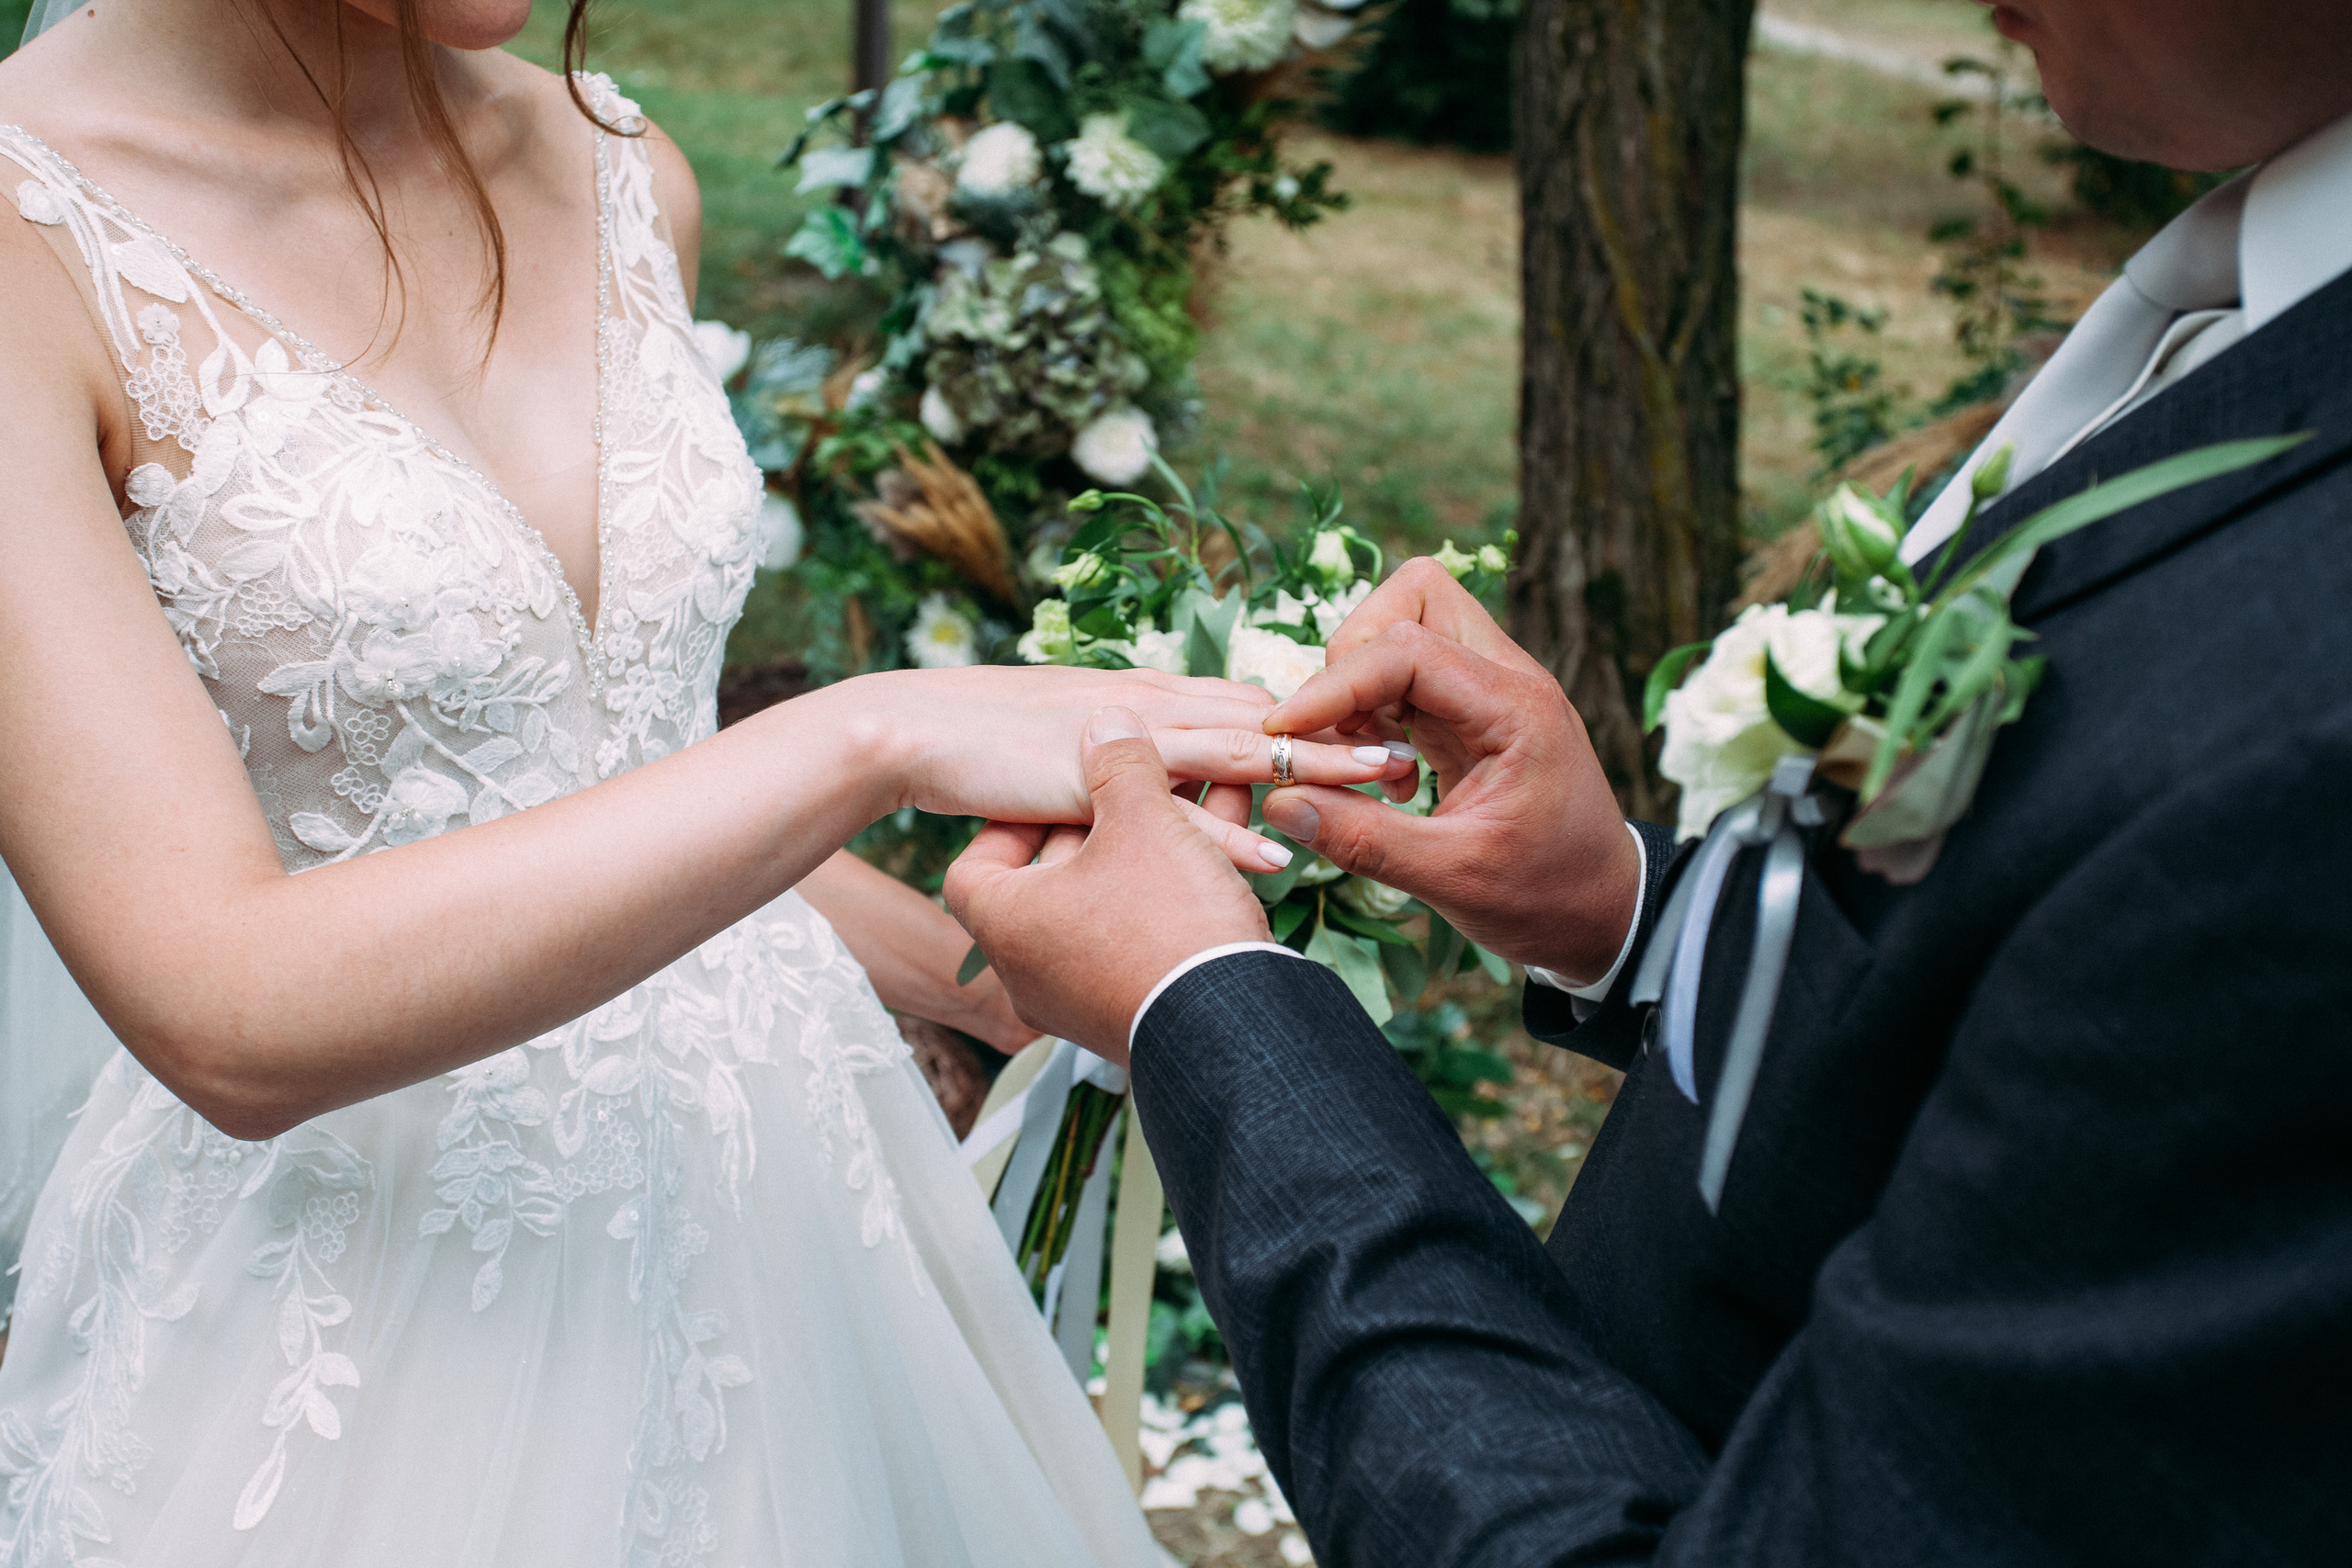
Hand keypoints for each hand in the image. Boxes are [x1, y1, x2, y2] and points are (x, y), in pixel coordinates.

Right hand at [848, 663, 1413, 871]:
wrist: (916, 730)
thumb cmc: (992, 744)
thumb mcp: (1083, 751)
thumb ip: (1133, 766)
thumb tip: (1167, 791)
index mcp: (1159, 700)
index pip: (1259, 702)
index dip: (1326, 713)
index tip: (1391, 728)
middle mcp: (1159, 707)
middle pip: (1275, 714)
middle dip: (1350, 727)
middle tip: (1424, 745)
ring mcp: (1134, 738)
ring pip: (1247, 747)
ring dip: (1320, 763)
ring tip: (1392, 778)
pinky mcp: (1101, 777)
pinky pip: (1181, 809)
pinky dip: (1236, 829)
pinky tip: (1286, 847)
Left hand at [944, 708, 1270, 1062]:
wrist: (1235, 1030)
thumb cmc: (1166, 919)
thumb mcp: (1142, 820)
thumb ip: (1120, 762)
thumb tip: (1106, 720)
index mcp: (1006, 926)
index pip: (976, 863)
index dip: (1016, 817)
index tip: (1060, 790)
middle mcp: (1029, 973)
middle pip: (1048, 882)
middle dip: (1099, 830)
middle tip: (1134, 791)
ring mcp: (1079, 1004)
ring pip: (1103, 909)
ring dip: (1143, 859)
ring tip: (1191, 809)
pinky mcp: (1132, 1019)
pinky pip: (1139, 943)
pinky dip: (1168, 898)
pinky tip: (1220, 854)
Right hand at [1258, 559, 1639, 983]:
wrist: (1604, 913)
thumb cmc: (1546, 898)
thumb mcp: (1452, 881)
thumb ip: (1364, 839)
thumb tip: (1278, 801)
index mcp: (1516, 709)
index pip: (1406, 650)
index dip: (1334, 685)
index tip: (1287, 733)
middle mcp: (1507, 679)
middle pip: (1414, 597)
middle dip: (1354, 655)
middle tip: (1340, 732)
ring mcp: (1491, 690)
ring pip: (1407, 627)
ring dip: (1364, 683)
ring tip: (1366, 759)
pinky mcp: (1474, 712)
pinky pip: (1409, 674)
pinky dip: (1378, 708)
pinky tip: (1388, 773)